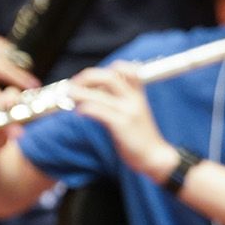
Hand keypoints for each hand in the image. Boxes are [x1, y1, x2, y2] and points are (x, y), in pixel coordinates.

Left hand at [68, 63, 177, 179]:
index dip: (110, 68)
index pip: (128, 70)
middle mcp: (134, 100)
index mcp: (138, 95)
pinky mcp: (121, 124)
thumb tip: (97, 94)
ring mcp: (127, 111)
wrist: (154, 157)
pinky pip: (98, 111)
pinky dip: (85, 108)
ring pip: (99, 95)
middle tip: (75, 83)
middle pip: (109, 77)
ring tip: (69, 95)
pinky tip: (79, 112)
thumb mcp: (136, 113)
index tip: (93, 75)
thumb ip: (121, 101)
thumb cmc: (142, 137)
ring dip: (79, 92)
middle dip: (88, 76)